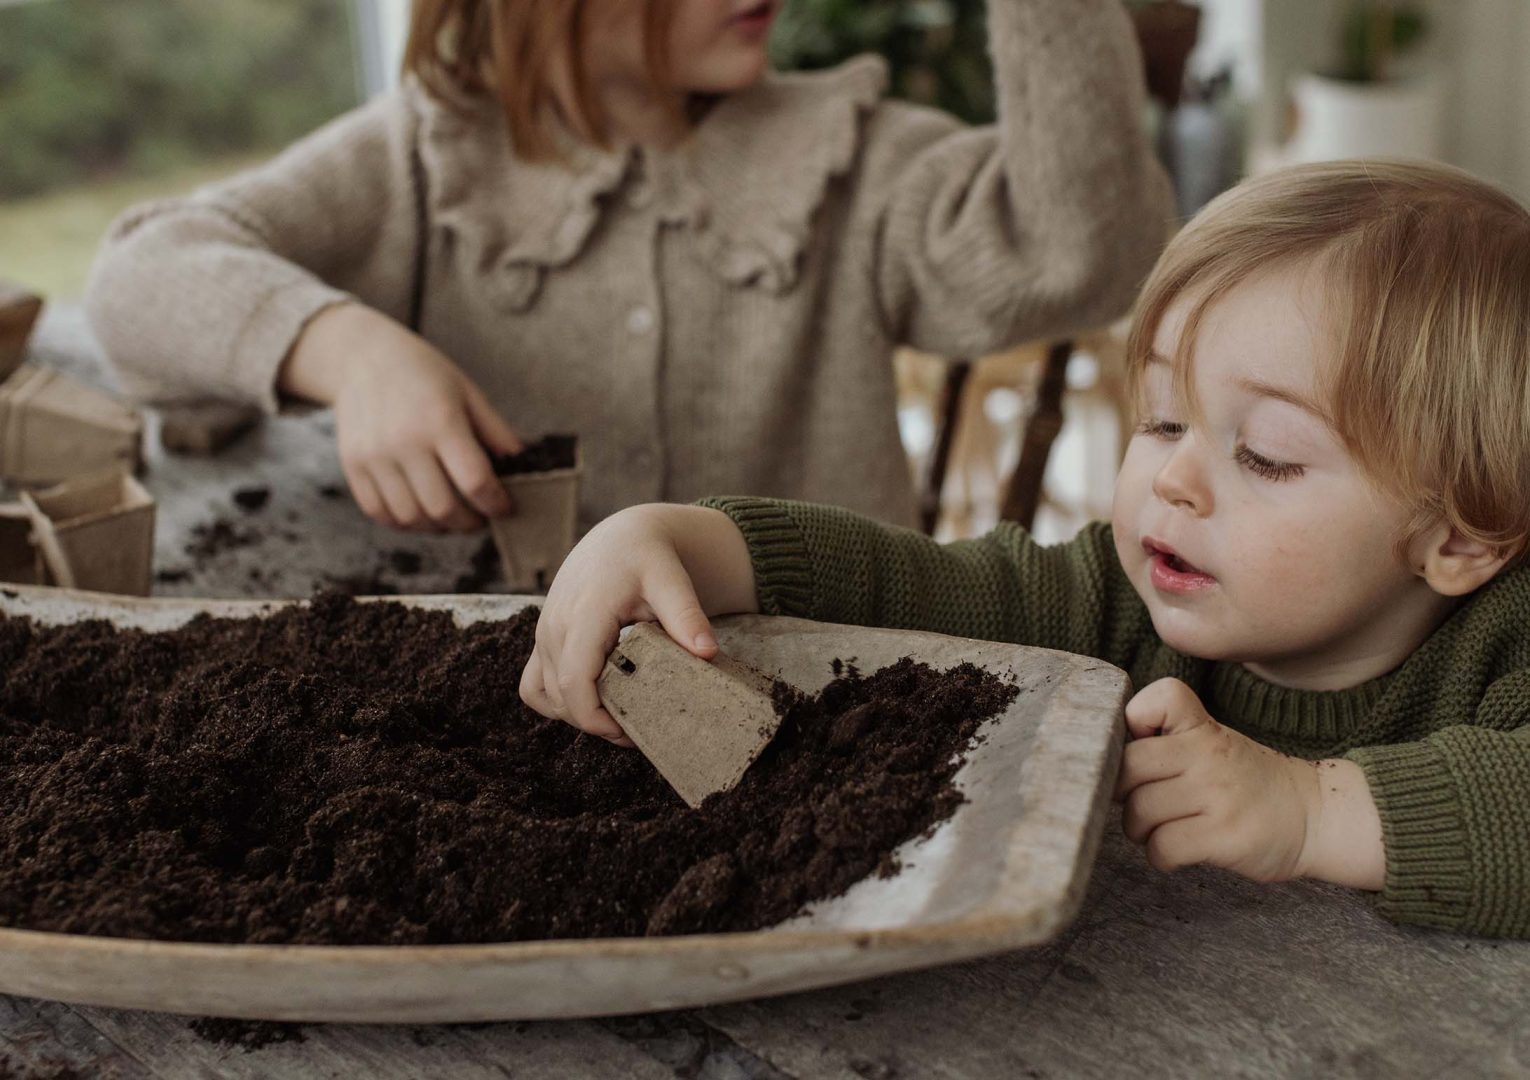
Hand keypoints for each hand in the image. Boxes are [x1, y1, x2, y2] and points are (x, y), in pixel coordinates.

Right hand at [280, 303, 520, 531]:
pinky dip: (404, 522)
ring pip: (410, 518)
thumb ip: (496, 433)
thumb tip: (522, 467)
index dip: (496, 503)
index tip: (504, 508)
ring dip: (436, 527)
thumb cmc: (424, 374)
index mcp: (440, 420)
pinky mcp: (352, 465)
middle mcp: (403, 441)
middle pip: (442, 508)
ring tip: (451, 516)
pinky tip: (420, 511)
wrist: (364, 357)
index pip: (475, 481)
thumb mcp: (468, 393)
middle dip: (469, 523)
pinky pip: (379, 512)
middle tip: (479, 518)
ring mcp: (373, 456)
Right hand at [518, 504, 756, 744]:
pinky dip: (556, 701)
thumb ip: (687, 616)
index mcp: (585, 613)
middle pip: (561, 696)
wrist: (621, 536)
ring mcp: (544, 634)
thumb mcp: (671, 580)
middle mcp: (556, 626)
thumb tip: (708, 652)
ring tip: (618, 714)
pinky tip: (592, 699)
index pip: (575, 682)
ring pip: (545, 695)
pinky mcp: (543, 639)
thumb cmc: (647, 556)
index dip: (596, 718)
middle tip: (638, 729)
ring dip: (577, 713)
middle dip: (596, 722)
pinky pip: (533, 685)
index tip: (629, 732)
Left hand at [1114, 678, 1322, 882]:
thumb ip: (1168, 741)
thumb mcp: (1214, 744)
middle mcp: (1209, 756)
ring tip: (1160, 830)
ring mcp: (1217, 795)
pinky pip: (1162, 847)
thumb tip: (1107, 759)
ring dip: (1139, 830)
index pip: (1160, 698)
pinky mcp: (1224, 836)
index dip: (1135, 718)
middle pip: (1129, 766)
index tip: (1142, 743)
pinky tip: (1176, 851)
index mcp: (1204, 729)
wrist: (1314, 816)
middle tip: (1138, 802)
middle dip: (1122, 792)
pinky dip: (1160, 856)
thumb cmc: (1247, 781)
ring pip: (1140, 811)